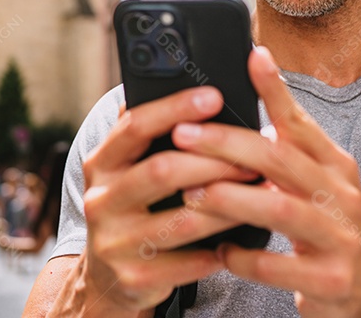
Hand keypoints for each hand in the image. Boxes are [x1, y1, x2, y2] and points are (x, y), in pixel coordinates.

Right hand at [79, 86, 259, 311]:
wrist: (106, 278)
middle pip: (162, 171)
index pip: (135, 126)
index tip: (215, 96)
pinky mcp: (134, 278)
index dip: (175, 108)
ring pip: (183, 219)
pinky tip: (242, 239)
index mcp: (100, 164)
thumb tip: (176, 82)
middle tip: (253, 156)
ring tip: (260, 194)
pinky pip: (189, 262)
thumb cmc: (129, 209)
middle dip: (214, 161)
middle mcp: (100, 200)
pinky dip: (219, 249)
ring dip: (229, 206)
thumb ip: (143, 134)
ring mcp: (115, 242)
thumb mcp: (123, 169)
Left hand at [171, 47, 360, 317]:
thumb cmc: (326, 225)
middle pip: (282, 159)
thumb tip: (241, 101)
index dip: (276, 89)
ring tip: (192, 193)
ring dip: (230, 199)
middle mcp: (341, 194)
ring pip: (280, 209)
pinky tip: (220, 250)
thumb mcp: (315, 181)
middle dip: (228, 144)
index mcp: (334, 165)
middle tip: (183, 135)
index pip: (300, 121)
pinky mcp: (329, 279)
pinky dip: (244, 257)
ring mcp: (339, 237)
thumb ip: (285, 146)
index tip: (252, 56)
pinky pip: (277, 267)